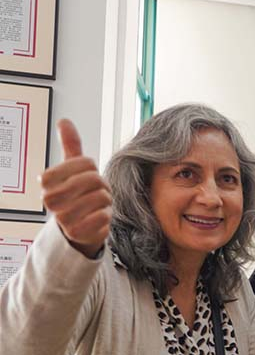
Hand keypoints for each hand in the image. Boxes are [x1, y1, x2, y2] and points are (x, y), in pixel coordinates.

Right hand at [41, 120, 111, 257]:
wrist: (79, 226)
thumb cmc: (77, 194)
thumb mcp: (73, 169)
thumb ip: (70, 145)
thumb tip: (64, 121)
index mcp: (47, 181)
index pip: (83, 162)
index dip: (91, 167)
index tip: (86, 174)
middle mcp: (51, 200)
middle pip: (94, 179)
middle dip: (102, 184)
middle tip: (96, 191)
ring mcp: (63, 217)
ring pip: (101, 197)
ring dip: (106, 201)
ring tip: (97, 205)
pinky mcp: (78, 233)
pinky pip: (103, 217)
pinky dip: (107, 216)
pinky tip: (98, 218)